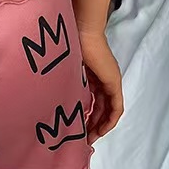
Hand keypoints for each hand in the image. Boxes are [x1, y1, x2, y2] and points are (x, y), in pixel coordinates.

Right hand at [77, 28, 123, 144]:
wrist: (81, 30)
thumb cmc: (69, 43)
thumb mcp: (66, 68)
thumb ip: (66, 81)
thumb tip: (52, 94)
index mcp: (92, 74)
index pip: (93, 99)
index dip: (87, 114)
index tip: (77, 126)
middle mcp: (104, 78)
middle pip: (102, 107)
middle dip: (93, 124)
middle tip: (83, 138)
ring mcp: (110, 80)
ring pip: (108, 109)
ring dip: (101, 125)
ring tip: (90, 137)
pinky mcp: (113, 83)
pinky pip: (116, 107)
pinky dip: (110, 119)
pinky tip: (101, 129)